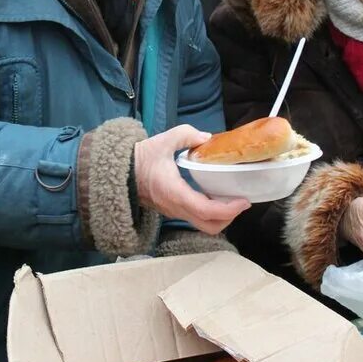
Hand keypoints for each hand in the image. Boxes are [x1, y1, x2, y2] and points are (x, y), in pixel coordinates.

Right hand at [135, 125, 250, 234]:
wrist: (118, 172)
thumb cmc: (140, 158)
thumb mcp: (163, 140)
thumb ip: (187, 135)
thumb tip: (207, 137)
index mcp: (175, 193)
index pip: (206, 210)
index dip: (228, 209)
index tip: (243, 201)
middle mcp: (176, 208)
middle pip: (209, 226)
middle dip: (229, 217)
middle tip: (241, 202)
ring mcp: (174, 212)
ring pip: (203, 226)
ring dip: (221, 218)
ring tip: (231, 200)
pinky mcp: (172, 211)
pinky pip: (196, 219)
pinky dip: (210, 214)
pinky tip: (215, 197)